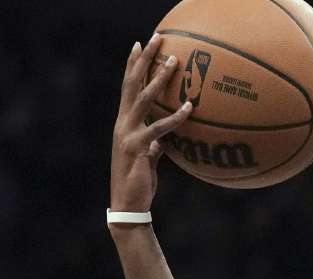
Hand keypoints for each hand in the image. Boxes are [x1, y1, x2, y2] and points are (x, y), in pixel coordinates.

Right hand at [109, 34, 192, 216]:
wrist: (128, 205)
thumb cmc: (139, 180)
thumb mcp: (148, 156)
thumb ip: (155, 143)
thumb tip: (166, 138)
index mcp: (124, 122)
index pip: (128, 86)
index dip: (133, 64)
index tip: (141, 44)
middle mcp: (122, 123)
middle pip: (132, 83)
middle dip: (144, 59)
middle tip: (156, 38)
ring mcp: (128, 133)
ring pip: (143, 99)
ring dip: (158, 78)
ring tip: (174, 61)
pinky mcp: (137, 148)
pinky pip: (159, 128)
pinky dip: (175, 117)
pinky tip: (189, 106)